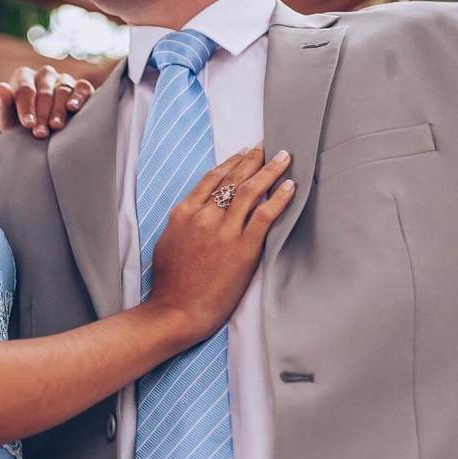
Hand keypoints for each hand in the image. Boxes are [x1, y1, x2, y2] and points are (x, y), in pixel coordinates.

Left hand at [0, 65, 94, 138]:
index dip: (26, 107)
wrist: (40, 133)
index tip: (28, 124)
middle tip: (40, 133)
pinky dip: (79, 96)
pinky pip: (82, 88)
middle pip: (44, 91)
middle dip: (42, 113)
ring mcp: (63, 79)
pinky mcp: (80, 87)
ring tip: (55, 126)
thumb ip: (3, 105)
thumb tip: (0, 87)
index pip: (25, 89)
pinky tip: (73, 107)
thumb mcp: (7, 119)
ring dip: (58, 110)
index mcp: (23, 77)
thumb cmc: (20, 125)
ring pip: (63, 90)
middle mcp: (44, 74)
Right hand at [146, 147, 294, 343]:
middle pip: (233, 178)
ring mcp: (224, 230)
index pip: (211, 179)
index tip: (242, 154)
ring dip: (270, 170)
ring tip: (284, 158)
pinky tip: (290, 187)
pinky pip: (266, 215)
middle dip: (252, 159)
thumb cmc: (169, 284)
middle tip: (266, 147)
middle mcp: (204, 216)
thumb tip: (198, 215)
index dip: (230, 163)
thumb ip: (184, 224)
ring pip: (251, 190)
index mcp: (183, 214)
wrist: (176, 310)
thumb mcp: (167, 244)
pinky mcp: (244, 247)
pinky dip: (279, 198)